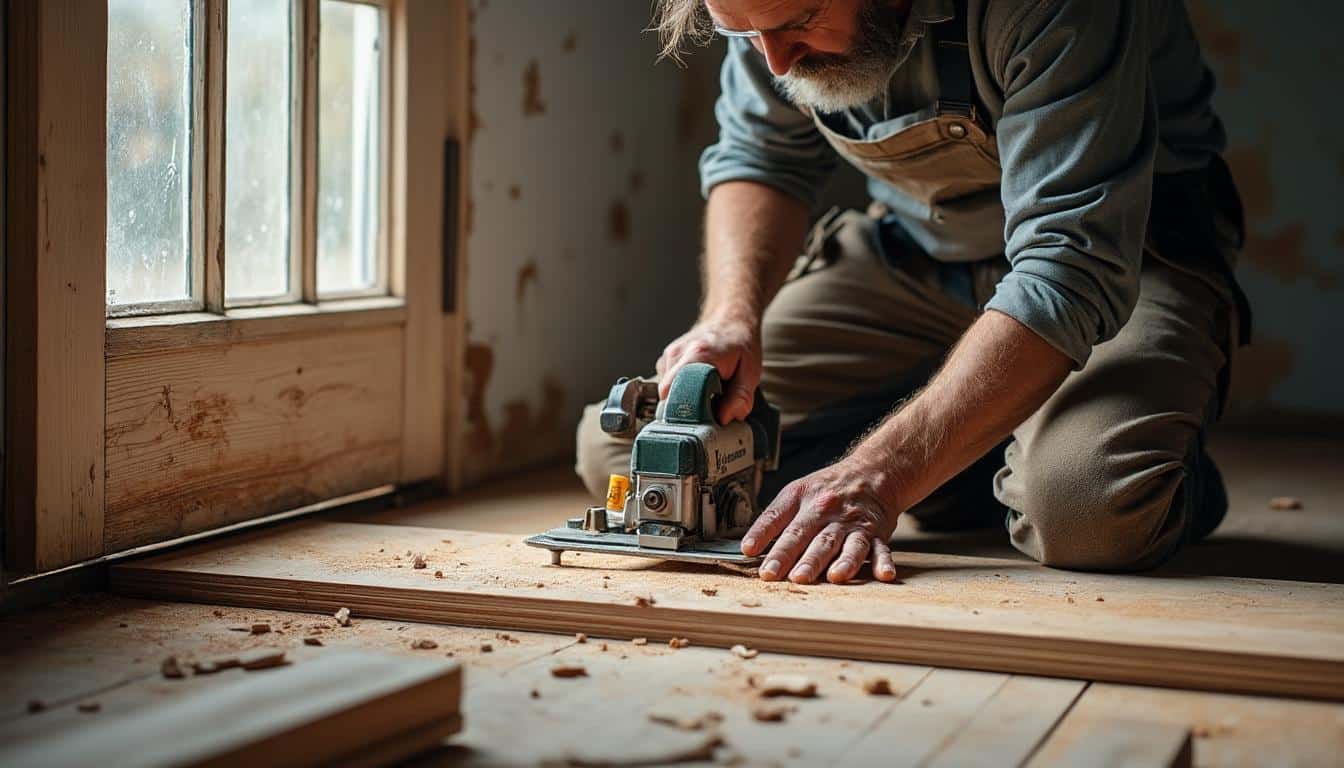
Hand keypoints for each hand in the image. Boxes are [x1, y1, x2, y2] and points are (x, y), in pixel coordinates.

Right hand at [655, 315, 761, 424]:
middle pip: (668, 395)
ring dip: (682, 399)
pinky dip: (679, 390)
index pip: (675, 393)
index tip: (699, 422)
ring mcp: (669, 355)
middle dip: (684, 410)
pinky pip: (666, 384)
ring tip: (704, 393)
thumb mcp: (751, 372)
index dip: (685, 413)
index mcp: (698, 355)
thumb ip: (740, 397)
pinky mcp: (666, 359)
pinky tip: (696, 385)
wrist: (730, 318)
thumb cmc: (741, 343)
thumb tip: (724, 419)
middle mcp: (678, 353)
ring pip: (666, 391)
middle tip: (706, 412)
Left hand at [740, 457, 900, 584]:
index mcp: (802, 500)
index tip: (749, 552)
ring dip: (841, 562)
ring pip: (845, 544)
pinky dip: (883, 562)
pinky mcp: (876, 534)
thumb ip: (773, 520)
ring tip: (833, 577)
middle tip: (786, 576)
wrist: (872, 473)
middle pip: (810, 535)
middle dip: (797, 556)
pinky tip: (884, 575)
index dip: (762, 535)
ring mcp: (852, 523)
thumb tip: (749, 548)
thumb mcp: (796, 493)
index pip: (778, 518)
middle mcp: (827, 511)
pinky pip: (881, 549)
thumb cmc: (828, 489)